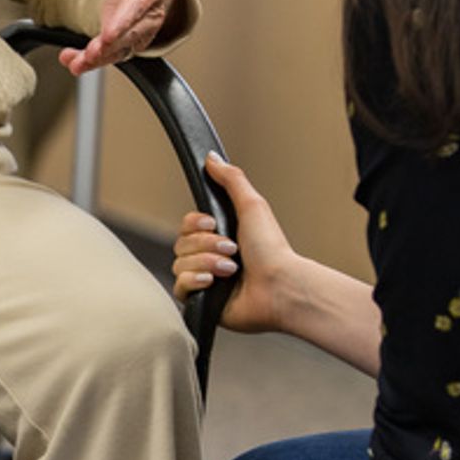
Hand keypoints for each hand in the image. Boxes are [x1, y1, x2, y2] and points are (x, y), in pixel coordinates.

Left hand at [59, 0, 174, 75]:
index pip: (138, 7)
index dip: (125, 21)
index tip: (110, 32)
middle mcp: (147, 18)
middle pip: (130, 36)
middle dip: (110, 46)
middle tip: (92, 53)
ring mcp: (135, 34)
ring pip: (118, 51)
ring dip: (97, 60)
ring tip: (77, 63)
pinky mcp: (122, 45)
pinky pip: (107, 56)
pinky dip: (87, 61)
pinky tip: (69, 60)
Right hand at [171, 153, 296, 334]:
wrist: (280, 287)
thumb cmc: (272, 250)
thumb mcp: (252, 205)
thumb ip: (231, 179)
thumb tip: (211, 158)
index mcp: (220, 236)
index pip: (187, 225)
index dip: (195, 224)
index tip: (213, 223)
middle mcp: (210, 257)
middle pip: (180, 243)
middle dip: (206, 244)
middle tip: (232, 249)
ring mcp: (205, 280)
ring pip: (179, 264)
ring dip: (206, 262)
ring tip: (231, 269)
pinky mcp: (202, 302)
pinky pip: (179, 287)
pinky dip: (195, 281)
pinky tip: (214, 282)